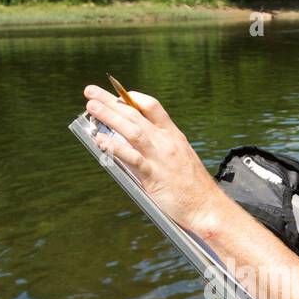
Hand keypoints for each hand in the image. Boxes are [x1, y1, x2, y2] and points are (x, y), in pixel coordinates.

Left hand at [83, 83, 224, 232]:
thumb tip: (134, 145)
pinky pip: (131, 158)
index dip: (132, 97)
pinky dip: (115, 148)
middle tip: (91, 92)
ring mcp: (160, 157)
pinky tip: (100, 141)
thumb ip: (160, 148)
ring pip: (132, 130)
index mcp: (174, 135)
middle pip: (135, 114)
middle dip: (111, 101)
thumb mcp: (181, 158)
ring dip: (110, 116)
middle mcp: (166, 141)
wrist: (207, 207)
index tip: (117, 94)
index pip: (152, 106)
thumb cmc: (194, 187)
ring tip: (91, 107)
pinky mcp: (154, 176)